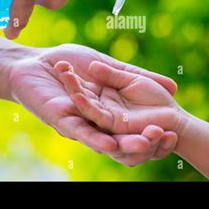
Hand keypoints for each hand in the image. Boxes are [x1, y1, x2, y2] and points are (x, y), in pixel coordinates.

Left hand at [8, 44, 177, 165]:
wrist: (35, 62)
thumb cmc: (68, 61)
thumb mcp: (109, 66)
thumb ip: (135, 74)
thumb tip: (173, 86)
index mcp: (108, 110)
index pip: (132, 124)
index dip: (150, 129)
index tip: (173, 133)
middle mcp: (97, 121)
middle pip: (122, 135)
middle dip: (141, 140)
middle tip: (165, 142)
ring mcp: (80, 123)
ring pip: (104, 138)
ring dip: (123, 144)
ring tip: (143, 147)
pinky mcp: (63, 122)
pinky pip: (80, 131)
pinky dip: (94, 138)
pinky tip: (109, 144)